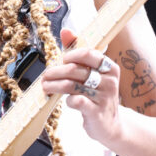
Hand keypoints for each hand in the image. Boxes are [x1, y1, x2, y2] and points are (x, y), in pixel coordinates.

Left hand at [40, 28, 121, 146]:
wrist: (109, 125)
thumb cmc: (97, 95)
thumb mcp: (92, 73)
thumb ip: (78, 52)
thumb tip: (66, 31)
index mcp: (110, 68)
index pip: (88, 53)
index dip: (71, 55)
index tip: (62, 60)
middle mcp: (109, 81)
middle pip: (75, 70)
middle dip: (55, 72)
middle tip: (45, 75)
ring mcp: (104, 97)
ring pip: (72, 85)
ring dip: (54, 85)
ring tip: (45, 86)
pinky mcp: (96, 112)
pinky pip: (76, 101)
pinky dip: (67, 100)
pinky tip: (64, 101)